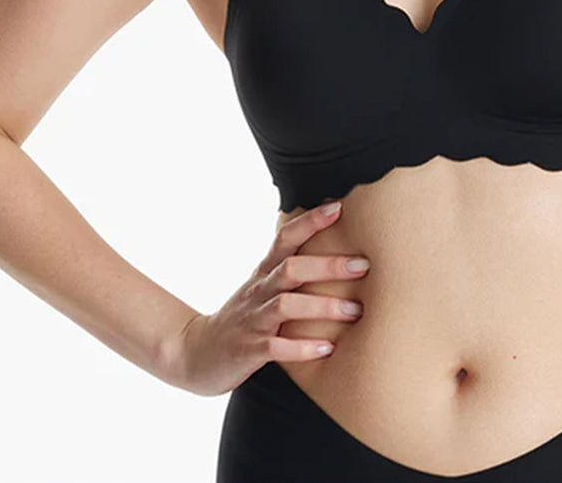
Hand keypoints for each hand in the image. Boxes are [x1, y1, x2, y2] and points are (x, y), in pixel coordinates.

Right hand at [163, 199, 369, 395]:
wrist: (198, 353)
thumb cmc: (244, 317)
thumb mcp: (264, 288)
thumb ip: (292, 271)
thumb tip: (337, 251)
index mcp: (264, 272)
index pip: (285, 238)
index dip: (310, 221)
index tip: (339, 207)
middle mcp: (259, 291)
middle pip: (292, 268)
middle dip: (328, 265)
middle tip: (363, 265)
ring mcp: (253, 320)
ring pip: (286, 305)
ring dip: (322, 306)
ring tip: (355, 311)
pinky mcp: (249, 350)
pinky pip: (276, 348)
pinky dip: (302, 348)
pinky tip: (328, 348)